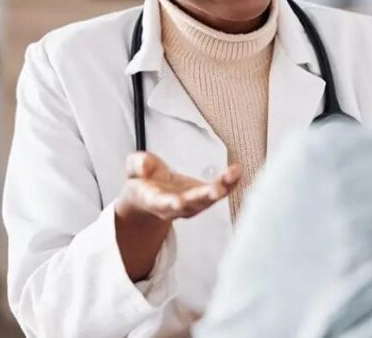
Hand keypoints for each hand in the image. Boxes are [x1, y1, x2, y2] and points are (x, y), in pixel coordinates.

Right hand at [116, 152, 241, 221]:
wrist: (151, 196)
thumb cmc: (144, 182)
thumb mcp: (134, 169)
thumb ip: (137, 165)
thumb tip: (144, 166)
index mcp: (156, 201)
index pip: (163, 204)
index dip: (171, 203)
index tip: (177, 201)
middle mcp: (177, 207)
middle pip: (192, 204)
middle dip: (204, 197)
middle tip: (216, 190)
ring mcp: (194, 204)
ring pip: (209, 200)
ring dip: (223, 188)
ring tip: (233, 174)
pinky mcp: (206, 196)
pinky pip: (221, 191)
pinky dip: (230, 182)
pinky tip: (237, 171)